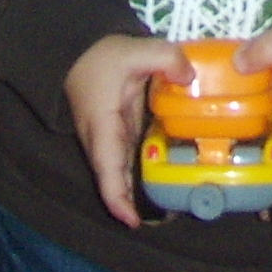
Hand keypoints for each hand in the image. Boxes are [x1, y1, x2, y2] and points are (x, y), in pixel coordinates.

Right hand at [65, 31, 190, 227]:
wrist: (80, 52)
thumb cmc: (101, 56)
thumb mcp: (135, 50)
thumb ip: (165, 58)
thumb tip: (190, 78)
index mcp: (102, 125)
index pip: (107, 169)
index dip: (117, 198)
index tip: (133, 221)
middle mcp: (102, 140)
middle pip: (115, 181)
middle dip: (132, 204)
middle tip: (166, 221)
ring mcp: (110, 139)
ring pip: (123, 173)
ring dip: (139, 193)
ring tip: (171, 210)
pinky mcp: (119, 133)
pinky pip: (130, 160)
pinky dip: (144, 174)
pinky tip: (168, 180)